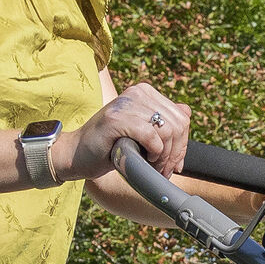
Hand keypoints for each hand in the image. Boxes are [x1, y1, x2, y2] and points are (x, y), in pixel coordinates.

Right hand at [66, 83, 190, 181]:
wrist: (77, 155)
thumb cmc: (111, 147)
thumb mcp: (142, 133)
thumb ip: (163, 122)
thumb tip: (187, 112)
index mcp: (145, 93)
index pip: (182, 118)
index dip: (182, 145)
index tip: (172, 164)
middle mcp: (137, 92)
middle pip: (178, 124)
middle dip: (175, 153)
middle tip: (163, 170)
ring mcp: (126, 103)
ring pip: (167, 131)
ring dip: (164, 157)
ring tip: (153, 168)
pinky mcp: (116, 118)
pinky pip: (150, 135)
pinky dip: (153, 153)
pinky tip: (144, 160)